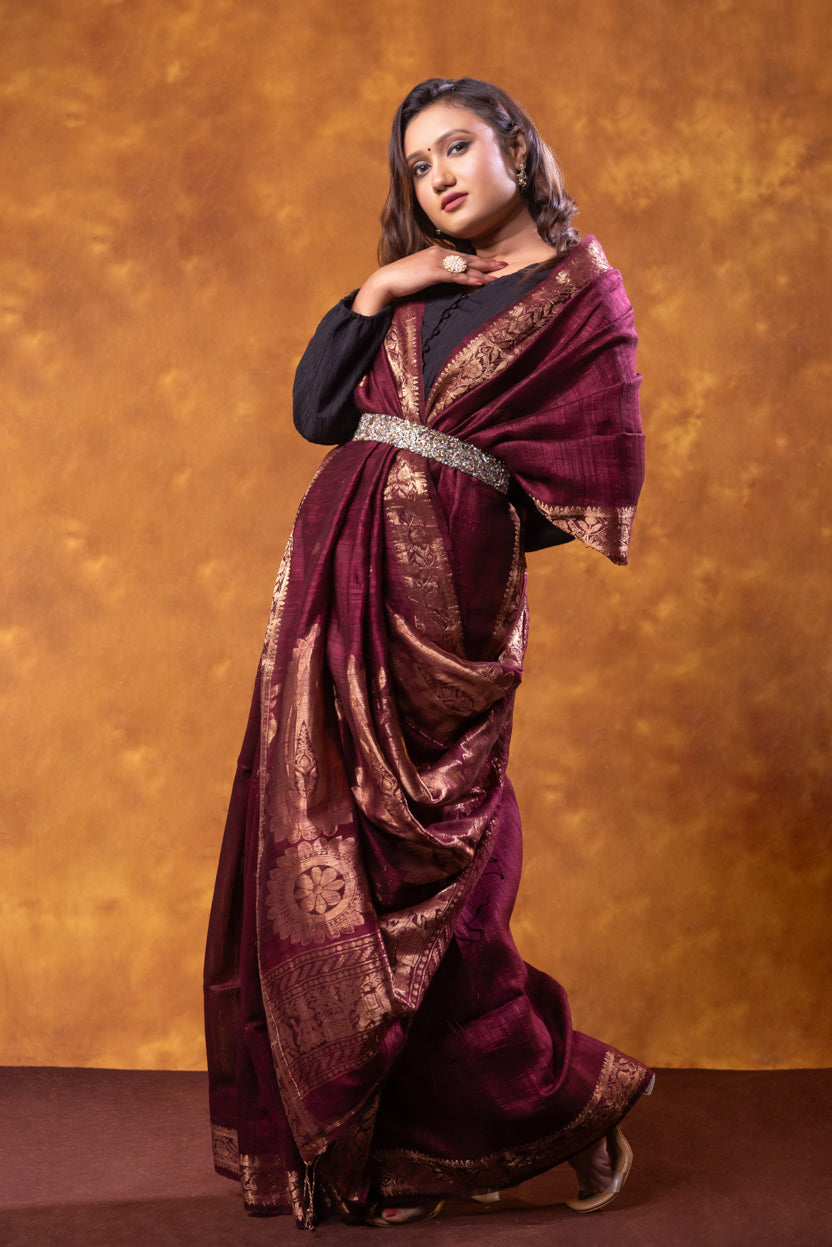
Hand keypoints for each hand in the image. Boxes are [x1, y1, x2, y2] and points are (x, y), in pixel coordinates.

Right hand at [353, 248, 506, 315]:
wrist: (386, 281)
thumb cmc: (401, 280)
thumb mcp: (421, 273)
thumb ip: (434, 272)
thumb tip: (445, 278)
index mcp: (436, 252)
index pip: (462, 256)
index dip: (478, 260)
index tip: (492, 263)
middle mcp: (438, 253)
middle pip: (468, 258)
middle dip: (487, 263)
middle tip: (504, 264)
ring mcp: (436, 261)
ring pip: (465, 266)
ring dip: (483, 271)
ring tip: (499, 275)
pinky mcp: (433, 272)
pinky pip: (456, 276)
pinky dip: (470, 279)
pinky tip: (482, 282)